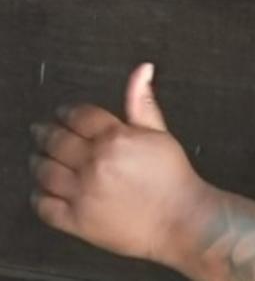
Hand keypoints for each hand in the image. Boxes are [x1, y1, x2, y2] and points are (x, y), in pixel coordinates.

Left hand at [29, 63, 213, 262]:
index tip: (61, 114)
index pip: (77, 116)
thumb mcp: (160, 133)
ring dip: (38, 162)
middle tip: (41, 133)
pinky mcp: (77, 220)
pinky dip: (38, 196)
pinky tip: (42, 190)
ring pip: (44, 171)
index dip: (65, 112)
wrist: (181, 220)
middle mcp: (94, 163)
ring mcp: (83, 192)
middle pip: (55, 141)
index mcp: (115, 138)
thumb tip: (142, 70)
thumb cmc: (173, 177)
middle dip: (45, 134)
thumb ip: (142, 101)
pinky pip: (44, 205)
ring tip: (39, 159)